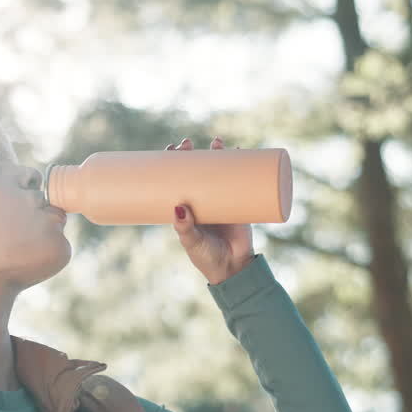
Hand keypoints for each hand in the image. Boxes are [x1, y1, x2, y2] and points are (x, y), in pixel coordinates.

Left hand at [166, 136, 255, 285]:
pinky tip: (240, 151)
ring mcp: (222, 200)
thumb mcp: (191, 242)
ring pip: (218, 171)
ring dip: (217, 154)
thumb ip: (185, 228)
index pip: (177, 179)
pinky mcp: (239, 203)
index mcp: (187, 207)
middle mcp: (203, 200)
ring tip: (216, 142)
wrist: (233, 269)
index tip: (170, 149)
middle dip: (192, 154)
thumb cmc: (206, 257)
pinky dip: (241, 165)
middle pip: (196, 170)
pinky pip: (240, 180)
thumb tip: (179, 207)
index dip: (173, 163)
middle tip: (187, 144)